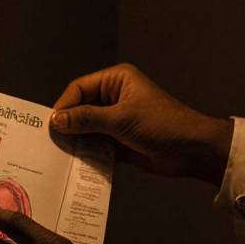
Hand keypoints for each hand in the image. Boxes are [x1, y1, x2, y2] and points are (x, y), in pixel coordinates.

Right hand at [51, 63, 232, 184]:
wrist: (192, 150)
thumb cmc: (163, 124)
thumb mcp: (122, 119)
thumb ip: (87, 119)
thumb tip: (57, 120)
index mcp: (116, 80)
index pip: (79, 88)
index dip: (64, 105)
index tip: (52, 124)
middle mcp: (115, 97)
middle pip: (81, 108)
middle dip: (69, 124)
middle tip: (52, 141)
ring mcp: (117, 119)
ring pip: (87, 128)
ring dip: (78, 140)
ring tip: (62, 154)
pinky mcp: (120, 140)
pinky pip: (97, 144)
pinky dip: (88, 153)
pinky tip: (78, 163)